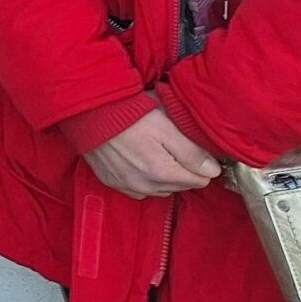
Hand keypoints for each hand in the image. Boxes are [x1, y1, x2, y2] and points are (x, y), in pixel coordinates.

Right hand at [85, 107, 219, 197]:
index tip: (194, 148)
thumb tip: (213, 171)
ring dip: (164, 176)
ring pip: (161, 189)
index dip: (201, 163)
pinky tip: (140, 160)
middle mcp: (145, 186)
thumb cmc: (128, 114)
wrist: (87, 112)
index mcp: (162, 173)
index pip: (201, 180)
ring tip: (157, 152)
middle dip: (183, 169)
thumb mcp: (167, 126)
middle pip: (181, 186)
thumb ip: (192, 152)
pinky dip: (144, 179)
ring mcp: (126, 185)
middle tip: (175, 145)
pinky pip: (138, 189)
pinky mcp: (111, 182)